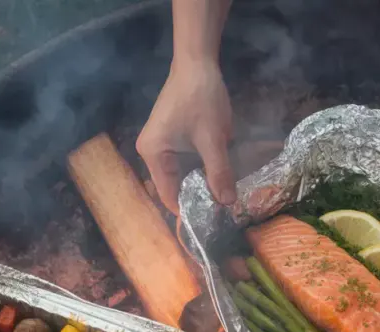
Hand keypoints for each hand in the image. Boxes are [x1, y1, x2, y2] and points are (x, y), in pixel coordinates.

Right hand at [137, 59, 235, 211]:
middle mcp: (151, 152)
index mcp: (153, 154)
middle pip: (175, 186)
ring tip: (224, 196)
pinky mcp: (172, 137)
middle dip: (198, 197)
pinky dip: (202, 169)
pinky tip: (219, 175)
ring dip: (202, 183)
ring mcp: (160, 144)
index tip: (212, 222)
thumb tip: (228, 204)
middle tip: (224, 211)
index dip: (190, 209)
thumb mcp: (214, 139)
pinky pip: (186, 162)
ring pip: (183, 175)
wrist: (197, 62)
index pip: (169, 194)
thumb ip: (220, 173)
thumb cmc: (201, 98)